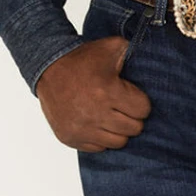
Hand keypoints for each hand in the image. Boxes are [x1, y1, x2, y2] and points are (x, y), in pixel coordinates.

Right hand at [35, 35, 151, 151]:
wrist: (47, 68)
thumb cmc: (81, 60)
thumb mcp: (110, 47)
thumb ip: (132, 51)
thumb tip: (149, 56)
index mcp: (107, 91)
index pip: (143, 110)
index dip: (140, 103)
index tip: (131, 96)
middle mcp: (94, 113)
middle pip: (133, 128)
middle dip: (132, 117)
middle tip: (123, 107)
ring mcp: (81, 128)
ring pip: (118, 142)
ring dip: (118, 130)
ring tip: (111, 116)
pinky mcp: (70, 137)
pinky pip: (99, 148)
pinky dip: (101, 137)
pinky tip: (97, 123)